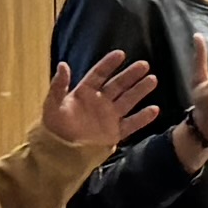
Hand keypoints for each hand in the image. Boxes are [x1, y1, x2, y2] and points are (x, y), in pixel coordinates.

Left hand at [43, 49, 161, 161]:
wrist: (60, 152)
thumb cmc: (54, 127)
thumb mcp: (52, 104)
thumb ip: (59, 85)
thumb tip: (63, 64)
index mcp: (85, 92)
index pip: (99, 74)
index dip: (109, 64)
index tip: (121, 54)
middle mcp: (100, 101)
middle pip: (118, 85)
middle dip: (131, 74)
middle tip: (144, 65)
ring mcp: (109, 117)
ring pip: (128, 100)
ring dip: (140, 90)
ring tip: (153, 79)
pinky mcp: (115, 133)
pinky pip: (131, 124)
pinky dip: (143, 118)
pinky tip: (154, 109)